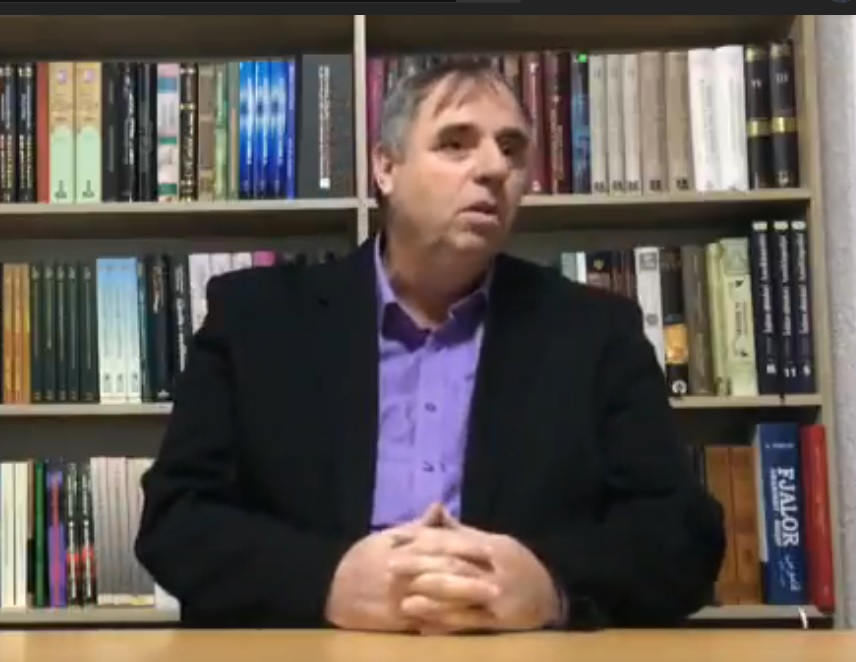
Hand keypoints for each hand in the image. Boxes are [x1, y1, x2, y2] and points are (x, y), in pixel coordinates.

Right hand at [324, 503, 493, 631]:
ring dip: (466, 603)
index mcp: (404, 550)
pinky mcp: (399, 621)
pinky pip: (427, 622)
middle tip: (501, 584)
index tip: (491, 552)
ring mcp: (401, 600)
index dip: (467, 551)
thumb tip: (439, 507)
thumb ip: (418, 527)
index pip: (442, 549)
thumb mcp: (388, 536)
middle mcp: (405, 575)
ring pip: (439, 601)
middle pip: (444, 576)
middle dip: (473, 580)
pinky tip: (467, 623)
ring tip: (491, 604)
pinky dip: (447, 622)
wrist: (334, 589)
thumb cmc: (364, 558)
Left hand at [391, 510, 561, 632]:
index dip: (423, 540)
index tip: (396, 540)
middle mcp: (494, 570)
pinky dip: (445, 625)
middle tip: (389, 567)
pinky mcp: (499, 622)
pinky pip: (469, 623)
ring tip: (403, 603)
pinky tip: (424, 628)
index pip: (452, 541)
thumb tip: (435, 510)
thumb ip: (462, 532)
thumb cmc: (518, 566)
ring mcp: (497, 597)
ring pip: (460, 596)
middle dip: (420, 566)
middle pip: (453, 566)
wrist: (553, 597)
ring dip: (430, 600)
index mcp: (491, 546)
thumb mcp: (496, 542)